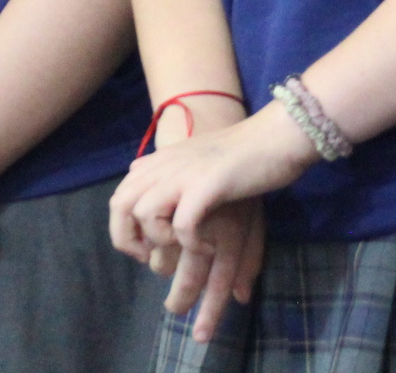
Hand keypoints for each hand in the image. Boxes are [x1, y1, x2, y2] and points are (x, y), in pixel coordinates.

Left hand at [111, 109, 304, 338]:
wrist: (276, 137)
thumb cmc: (243, 155)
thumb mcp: (198, 160)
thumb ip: (170, 169)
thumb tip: (144, 180)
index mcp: (160, 162)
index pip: (119, 197)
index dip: (123, 228)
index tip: (146, 248)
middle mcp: (164, 166)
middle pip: (120, 206)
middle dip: (128, 240)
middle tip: (152, 258)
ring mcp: (183, 174)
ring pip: (144, 214)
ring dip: (161, 240)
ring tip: (184, 248)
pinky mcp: (205, 186)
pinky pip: (181, 225)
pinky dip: (191, 243)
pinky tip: (209, 247)